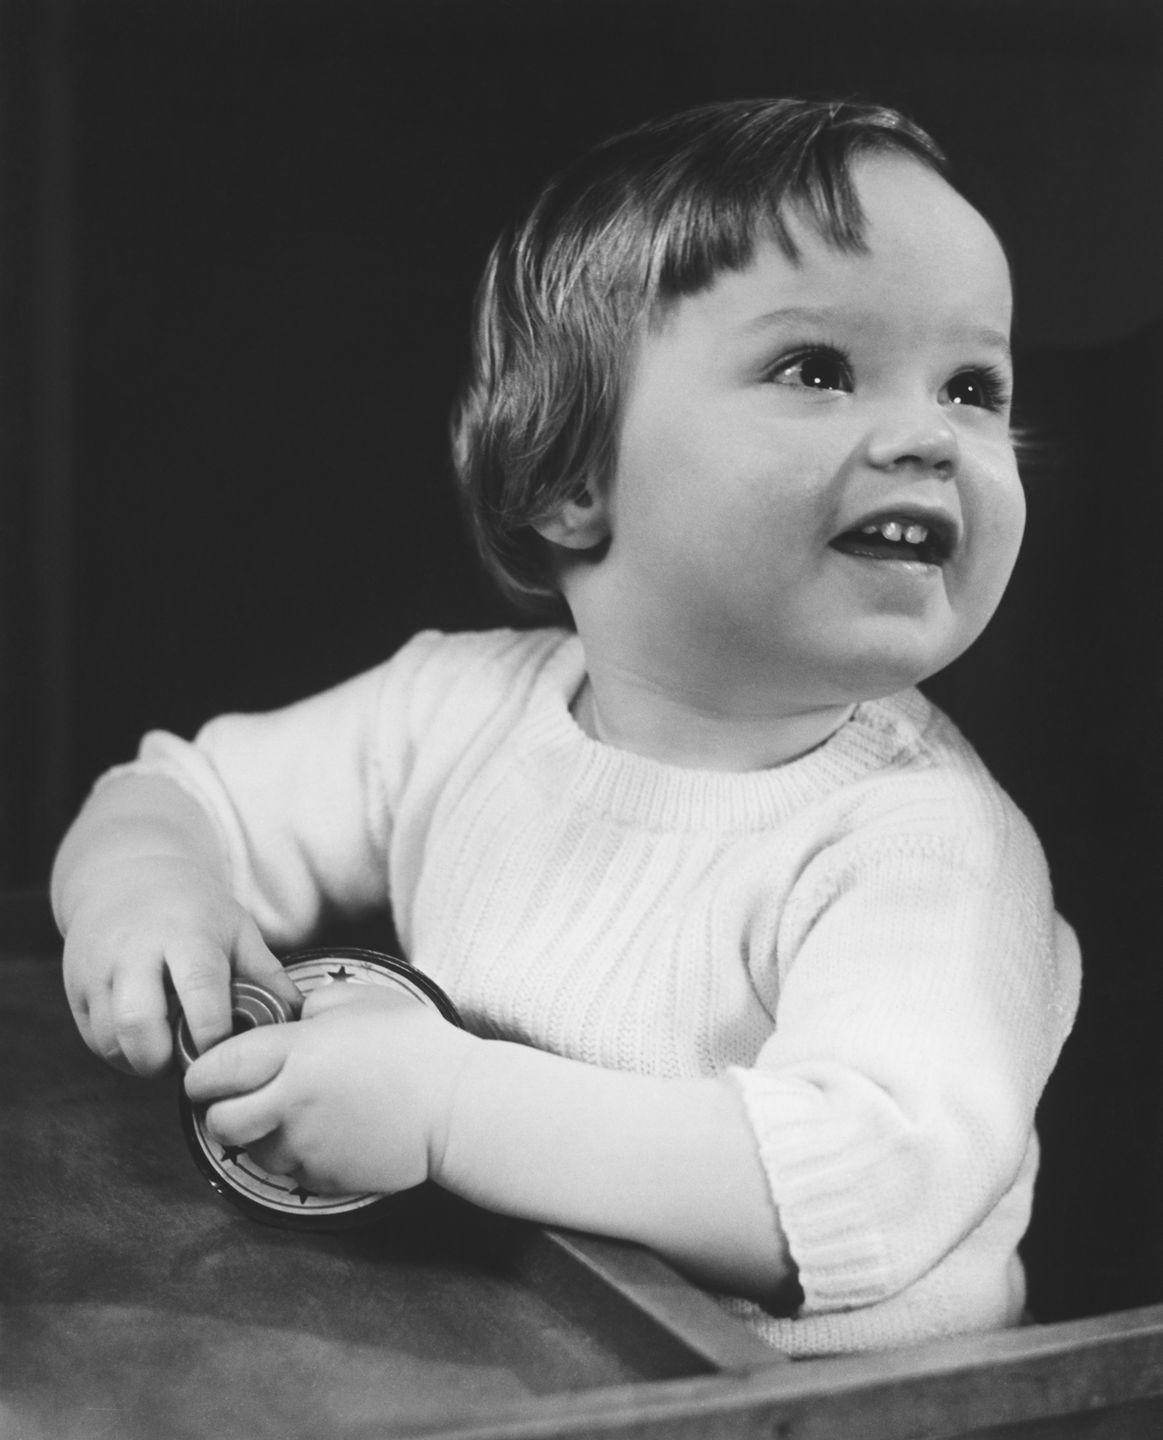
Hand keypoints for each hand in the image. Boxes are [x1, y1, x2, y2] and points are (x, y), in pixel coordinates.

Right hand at [61, 855, 296, 1076]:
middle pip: (138, 1023)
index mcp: (185, 934)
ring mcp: (98, 969)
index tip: (223, 1052)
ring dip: (141, 1061)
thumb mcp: (236, 928)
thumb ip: (266, 973)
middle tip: (187, 1059)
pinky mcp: (74, 987)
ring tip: (168, 1050)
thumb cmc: (193, 910)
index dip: (211, 1031)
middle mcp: (135, 951)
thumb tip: (301, 1014)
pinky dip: (121, 1053)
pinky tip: (146, 1041)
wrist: (125, 876)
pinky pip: (94, 1040)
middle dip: (163, 1058)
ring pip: (111, 1040)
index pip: (198, 988)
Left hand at [183, 983, 476, 1196]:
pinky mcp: (325, 1179)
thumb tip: (288, 1016)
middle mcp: (292, 1103)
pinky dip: (293, 1156)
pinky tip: (322, 1134)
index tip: (205, 1072)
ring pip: (250, 1151)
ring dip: (257, 1136)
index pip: (217, 1069)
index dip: (201, 1073)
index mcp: (299, 1052)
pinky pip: (288, 1172)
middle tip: (237, 1098)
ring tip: (288, 1115)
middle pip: (219, 1122)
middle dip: (219, 1111)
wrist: (458, 1107)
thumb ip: (314, 1004)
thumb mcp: (366, 1001)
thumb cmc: (417, 1047)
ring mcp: (308, 1147)